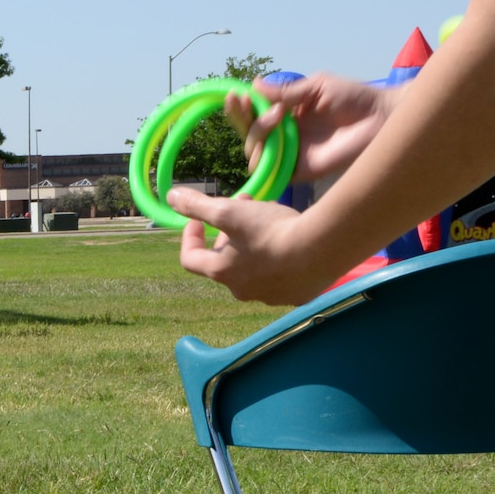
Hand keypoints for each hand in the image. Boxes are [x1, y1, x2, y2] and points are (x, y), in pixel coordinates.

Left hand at [168, 186, 336, 303]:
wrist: (324, 248)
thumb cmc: (270, 230)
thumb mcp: (229, 212)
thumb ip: (198, 206)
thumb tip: (170, 197)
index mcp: (221, 273)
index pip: (190, 259)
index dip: (189, 237)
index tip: (196, 219)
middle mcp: (242, 291)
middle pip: (224, 261)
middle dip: (226, 232)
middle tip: (240, 208)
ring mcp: (270, 296)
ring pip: (253, 266)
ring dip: (252, 242)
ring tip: (268, 217)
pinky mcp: (297, 295)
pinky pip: (281, 274)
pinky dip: (278, 255)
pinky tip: (291, 238)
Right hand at [221, 74, 397, 183]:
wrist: (380, 118)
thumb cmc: (355, 98)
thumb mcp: (317, 86)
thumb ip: (286, 90)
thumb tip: (254, 84)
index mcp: (287, 114)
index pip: (255, 114)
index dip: (241, 108)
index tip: (235, 95)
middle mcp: (285, 135)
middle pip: (248, 133)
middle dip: (244, 119)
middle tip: (252, 104)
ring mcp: (290, 154)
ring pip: (253, 151)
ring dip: (258, 132)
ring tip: (279, 116)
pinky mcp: (298, 171)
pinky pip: (270, 171)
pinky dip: (263, 160)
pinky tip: (271, 141)